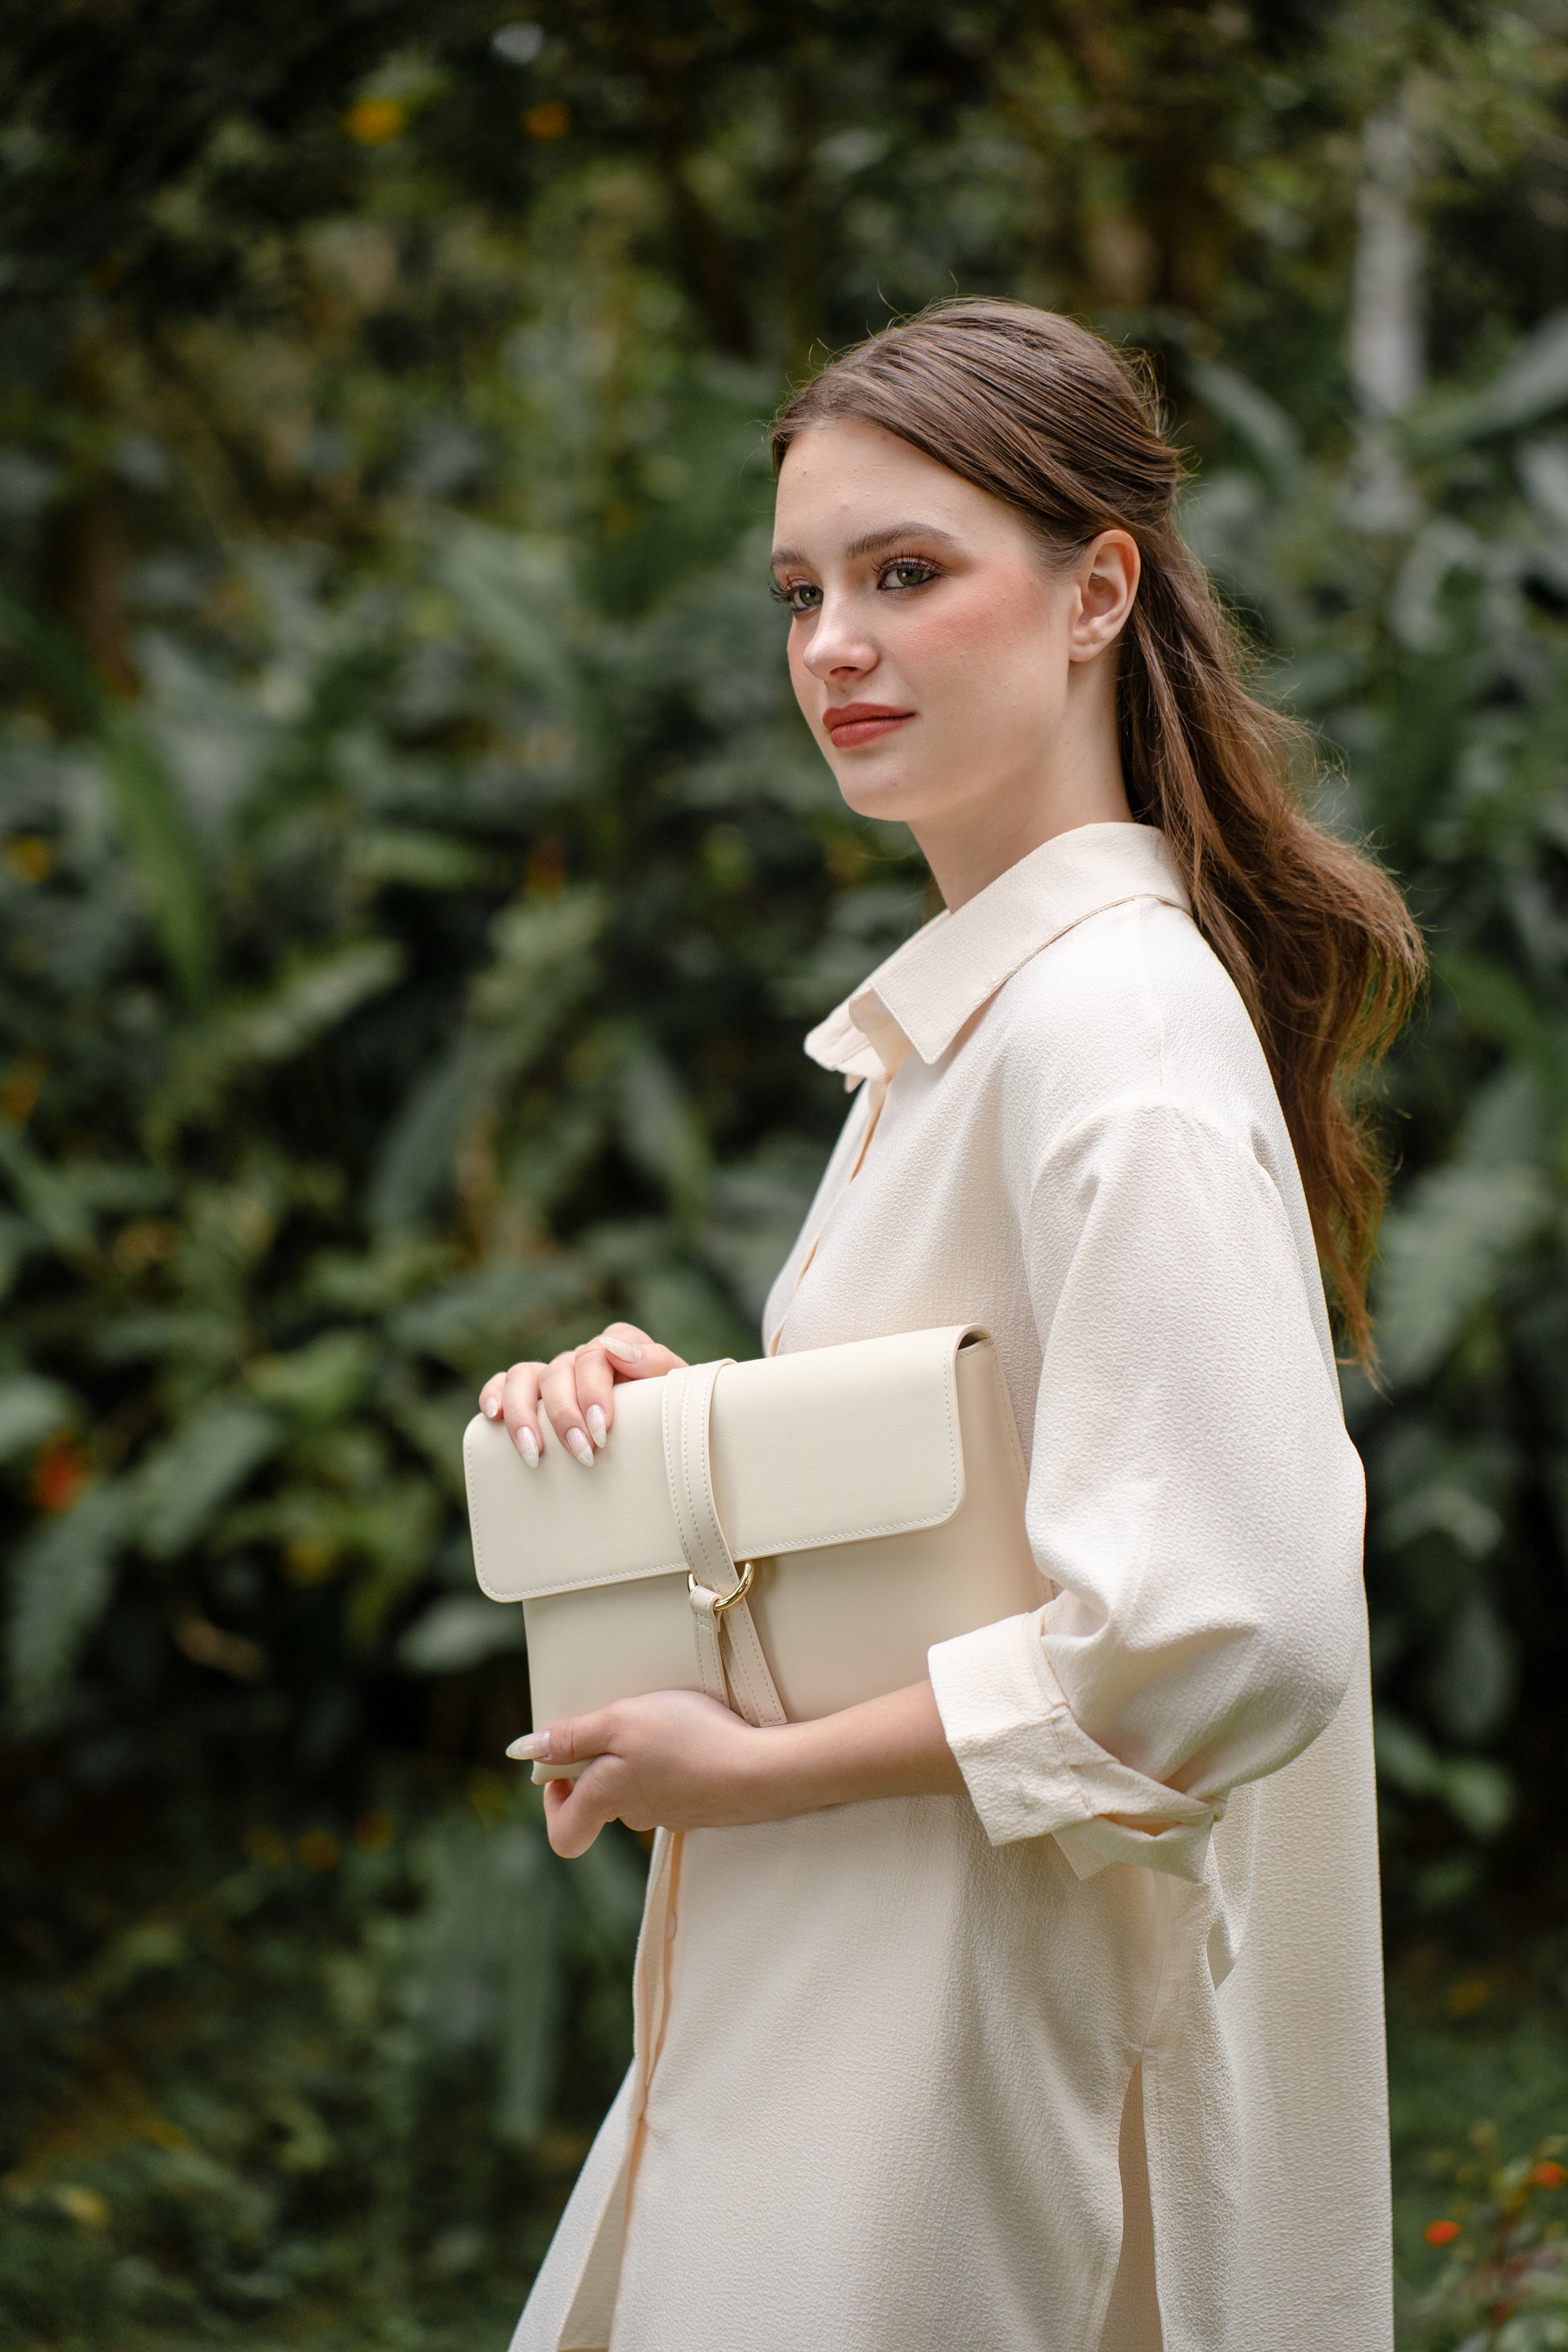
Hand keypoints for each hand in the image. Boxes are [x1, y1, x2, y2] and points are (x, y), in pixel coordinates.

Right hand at [477, 1321, 686, 1468]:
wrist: (660, 1447)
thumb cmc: (666, 1422)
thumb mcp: (673, 1394)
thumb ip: (657, 1365)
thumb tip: (617, 1352)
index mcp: (621, 1352)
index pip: (604, 1348)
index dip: (597, 1386)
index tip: (602, 1427)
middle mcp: (583, 1360)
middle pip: (563, 1370)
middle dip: (567, 1413)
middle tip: (582, 1453)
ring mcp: (554, 1376)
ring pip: (527, 1375)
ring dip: (526, 1413)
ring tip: (534, 1453)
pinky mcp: (530, 1395)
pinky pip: (504, 1383)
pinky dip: (495, 1394)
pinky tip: (494, 1417)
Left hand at [513, 1689, 774, 1854]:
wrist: (763, 1769)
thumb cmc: (690, 1742)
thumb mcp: (620, 1721)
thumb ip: (573, 1736)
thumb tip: (526, 1750)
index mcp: (606, 1800)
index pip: (564, 1833)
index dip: (554, 1801)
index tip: (564, 1765)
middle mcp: (635, 1815)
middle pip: (600, 1801)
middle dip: (601, 1762)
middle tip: (619, 1723)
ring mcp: (672, 1813)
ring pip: (637, 1789)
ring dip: (639, 1758)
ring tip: (661, 1721)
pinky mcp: (702, 1803)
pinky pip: (672, 1784)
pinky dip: (674, 1761)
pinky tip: (693, 1735)